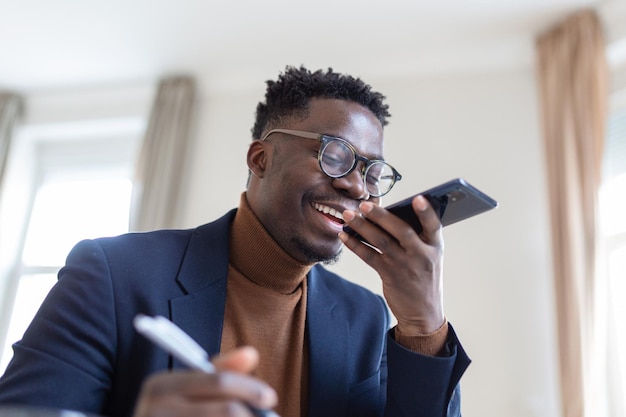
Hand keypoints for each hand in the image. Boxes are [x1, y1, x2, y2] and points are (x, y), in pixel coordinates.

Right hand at [133, 346, 276, 416]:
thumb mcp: (187, 389)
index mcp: (161, 385)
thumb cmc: (169, 414)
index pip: (218, 381)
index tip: (270, 398)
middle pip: (227, 411)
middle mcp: (154, 409)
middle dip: (252, 415)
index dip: (249, 388)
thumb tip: (251, 353)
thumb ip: (219, 371)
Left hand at [340, 195, 444, 334]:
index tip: (417, 198)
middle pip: (401, 230)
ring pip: (381, 241)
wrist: (423, 311)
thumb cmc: (424, 275)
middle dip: (381, 216)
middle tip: (365, 204)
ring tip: (348, 215)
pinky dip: (355, 245)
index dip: (426, 212)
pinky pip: (369, 256)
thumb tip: (388, 214)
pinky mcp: (389, 274)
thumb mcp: (429, 255)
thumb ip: (417, 236)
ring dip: (362, 227)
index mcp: (435, 246)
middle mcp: (421, 254)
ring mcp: (404, 265)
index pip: (433, 226)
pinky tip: (344, 236)